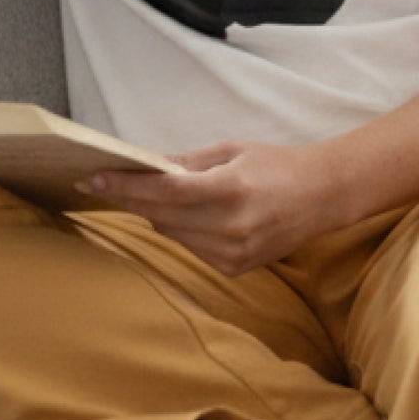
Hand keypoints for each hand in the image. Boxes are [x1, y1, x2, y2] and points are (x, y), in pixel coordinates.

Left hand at [84, 139, 342, 276]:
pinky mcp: (235, 268)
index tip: (95, 177)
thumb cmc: (277, 165)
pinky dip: (180, 230)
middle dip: (132, 198)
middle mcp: (230, 227)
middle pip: (161, 216)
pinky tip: (183, 215)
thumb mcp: (231, 151)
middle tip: (107, 181)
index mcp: (230, 190)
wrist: (323, 196)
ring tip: (145, 194)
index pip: (163, 192)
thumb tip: (144, 165)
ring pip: (172, 234)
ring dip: (155, 214)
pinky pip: (191, 248)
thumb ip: (187, 163)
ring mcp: (233, 253)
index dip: (125, 185)